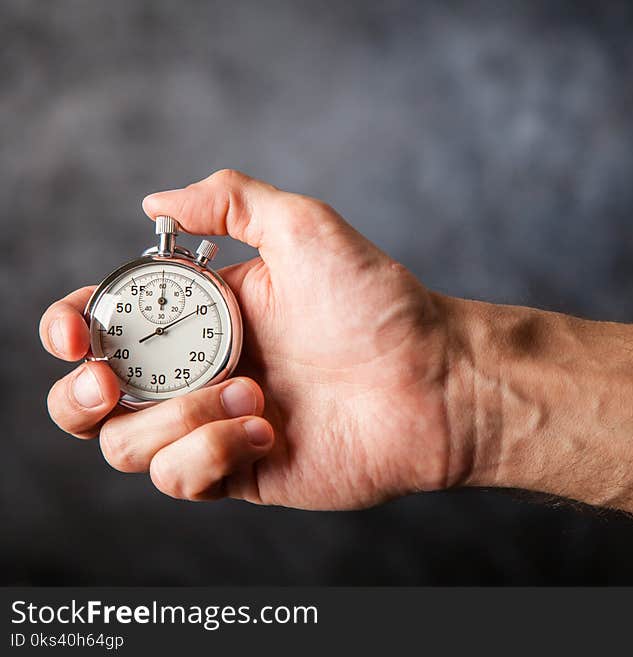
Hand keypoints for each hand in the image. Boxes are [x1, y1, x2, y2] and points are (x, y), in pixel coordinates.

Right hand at [39, 169, 469, 508]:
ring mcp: (217, 425)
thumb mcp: (304, 227)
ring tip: (253, 394)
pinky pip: (180, 479)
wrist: (436, 380)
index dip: (69, 328)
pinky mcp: (241, 472)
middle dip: (80, 394)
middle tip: (107, 381)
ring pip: (128, 445)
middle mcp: (201, 370)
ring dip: (176, 418)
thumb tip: (153, 203)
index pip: (107, 324)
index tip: (73, 332)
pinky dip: (209, 453)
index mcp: (205, 314)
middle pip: (92, 398)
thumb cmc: (379, 303)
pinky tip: (267, 430)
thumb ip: (228, 202)